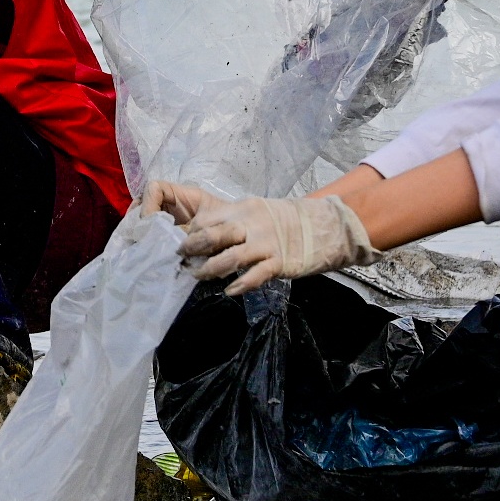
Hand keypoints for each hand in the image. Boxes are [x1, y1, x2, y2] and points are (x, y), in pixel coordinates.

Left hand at [144, 180, 375, 292]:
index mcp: (242, 208)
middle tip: (180, 259)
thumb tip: (201, 234)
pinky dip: (240, 285)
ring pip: (230, 257)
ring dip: (210, 269)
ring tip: (197, 276)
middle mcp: (251, 224)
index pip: (208, 219)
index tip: (180, 244)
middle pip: (214, 235)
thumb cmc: (280, 221)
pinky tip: (230, 291)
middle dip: (192, 248)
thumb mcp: (254, 212)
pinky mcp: (278, 262)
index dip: (191, 233)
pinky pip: (255, 276)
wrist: (320, 227)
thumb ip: (231, 221)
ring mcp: (265, 244)